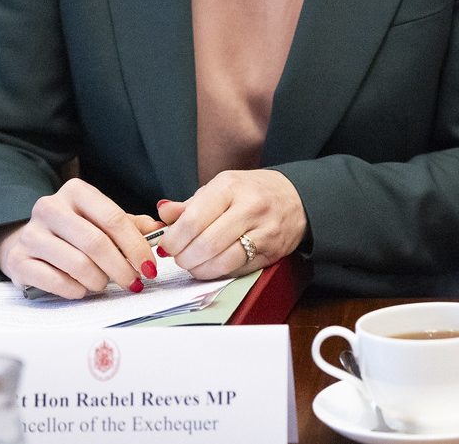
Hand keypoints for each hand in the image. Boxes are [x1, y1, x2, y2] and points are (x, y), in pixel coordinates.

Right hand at [0, 178, 161, 298]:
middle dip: (121, 268)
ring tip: (104, 284)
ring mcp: (31, 234)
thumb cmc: (75, 230)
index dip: (136, 246)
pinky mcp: (18, 260)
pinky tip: (81, 289)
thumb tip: (159, 230)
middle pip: (96, 242)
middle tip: (134, 282)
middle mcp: (50, 207)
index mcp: (75, 191)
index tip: (149, 266)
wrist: (30, 241)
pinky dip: (75, 290)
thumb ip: (131, 224)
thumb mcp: (102, 220)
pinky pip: (55, 281)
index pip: (113, 218)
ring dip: (99, 281)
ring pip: (77, 264)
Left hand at [156, 169, 306, 279]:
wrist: (295, 197)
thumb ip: (189, 204)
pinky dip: (218, 273)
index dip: (174, 239)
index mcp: (230, 186)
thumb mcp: (220, 188)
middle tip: (178, 258)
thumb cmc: (252, 192)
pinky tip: (212, 266)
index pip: (192, 220)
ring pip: (221, 261)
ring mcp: (263, 230)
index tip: (167, 246)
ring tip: (193, 264)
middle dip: (184, 257)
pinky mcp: (272, 251)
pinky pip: (237, 269)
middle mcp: (249, 207)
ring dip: (199, 269)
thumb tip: (163, 214)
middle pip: (205, 244)